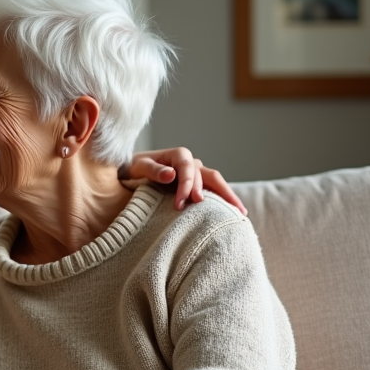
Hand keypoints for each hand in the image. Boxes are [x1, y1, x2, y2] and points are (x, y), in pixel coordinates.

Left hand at [123, 147, 246, 214]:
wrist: (129, 171)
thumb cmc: (132, 168)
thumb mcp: (138, 167)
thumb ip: (153, 170)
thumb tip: (171, 174)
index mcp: (178, 156)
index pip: (188, 170)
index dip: (186, 187)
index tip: (180, 205)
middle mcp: (191, 163)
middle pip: (210, 176)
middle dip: (218, 193)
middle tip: (221, 212)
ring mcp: (196, 174)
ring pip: (216, 183)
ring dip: (228, 197)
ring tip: (241, 214)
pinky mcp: (195, 185)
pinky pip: (212, 191)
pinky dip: (222, 201)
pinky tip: (232, 214)